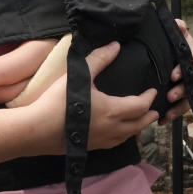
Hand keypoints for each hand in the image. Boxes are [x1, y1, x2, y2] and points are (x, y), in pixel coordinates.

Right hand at [29, 41, 159, 154]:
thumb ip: (99, 59)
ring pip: (127, 137)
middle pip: (139, 124)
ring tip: (138, 122)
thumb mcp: (80, 75)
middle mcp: (112, 128)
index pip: (141, 105)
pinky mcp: (90, 148)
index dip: (149, 98)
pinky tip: (116, 135)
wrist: (38, 130)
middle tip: (154, 111)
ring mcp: (102, 141)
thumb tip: (116, 46)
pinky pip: (114, 144)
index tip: (152, 91)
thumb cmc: (59, 101)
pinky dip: (122, 137)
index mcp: (114, 110)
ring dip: (137, 128)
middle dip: (148, 116)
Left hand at [162, 19, 192, 123]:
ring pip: (190, 97)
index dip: (185, 69)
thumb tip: (179, 25)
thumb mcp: (174, 32)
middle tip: (170, 96)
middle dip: (183, 91)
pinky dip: (174, 114)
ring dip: (180, 107)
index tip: (173, 75)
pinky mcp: (185, 95)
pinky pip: (183, 106)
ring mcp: (192, 84)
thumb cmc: (172, 42)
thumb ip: (177, 28)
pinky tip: (163, 120)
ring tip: (168, 114)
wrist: (166, 51)